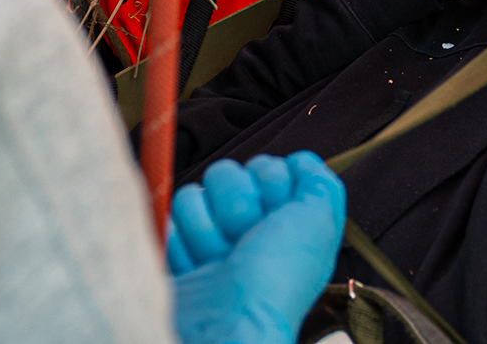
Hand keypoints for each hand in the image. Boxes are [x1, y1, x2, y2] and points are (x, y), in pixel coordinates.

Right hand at [169, 152, 346, 343]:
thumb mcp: (319, 223)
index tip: (276, 212)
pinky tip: (198, 268)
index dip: (268, 183)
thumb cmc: (276, 281)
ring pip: (195, 194)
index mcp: (282, 219)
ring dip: (205, 228)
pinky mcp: (176, 250)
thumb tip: (301, 159)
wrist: (228, 326)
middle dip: (234, 205)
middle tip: (245, 240)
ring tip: (219, 260)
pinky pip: (168, 218)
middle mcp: (247, 227)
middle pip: (226, 175)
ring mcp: (209, 239)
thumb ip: (318, 182)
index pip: (265, 166)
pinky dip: (180, 243)